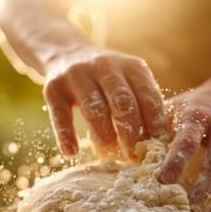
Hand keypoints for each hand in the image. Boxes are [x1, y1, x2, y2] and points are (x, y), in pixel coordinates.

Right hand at [42, 46, 168, 158]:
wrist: (65, 53)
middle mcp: (105, 66)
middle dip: (131, 135)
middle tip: (133, 158)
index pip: (148, 96)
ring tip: (109, 157)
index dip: (154, 124)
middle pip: (123, 104)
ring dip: (104, 137)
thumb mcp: (128, 80)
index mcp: (132, 66)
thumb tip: (157, 143)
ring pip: (95, 109)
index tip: (156, 147)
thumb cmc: (106, 79)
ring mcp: (78, 75)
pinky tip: (72, 152)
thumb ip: (141, 103)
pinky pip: (61, 114)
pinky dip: (66, 135)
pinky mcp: (53, 87)